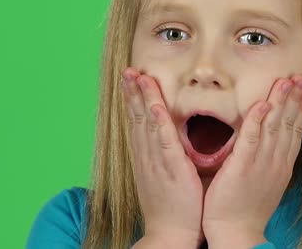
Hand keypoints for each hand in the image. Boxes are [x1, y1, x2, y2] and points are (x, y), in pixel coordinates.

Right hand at [121, 67, 203, 248]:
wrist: (170, 233)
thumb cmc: (173, 206)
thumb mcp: (165, 176)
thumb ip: (167, 156)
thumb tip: (170, 139)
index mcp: (146, 157)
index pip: (137, 122)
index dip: (133, 100)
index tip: (130, 79)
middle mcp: (147, 156)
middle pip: (136, 118)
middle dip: (131, 92)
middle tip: (127, 70)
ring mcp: (156, 161)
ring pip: (146, 124)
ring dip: (141, 99)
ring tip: (136, 77)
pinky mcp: (171, 168)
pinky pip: (163, 141)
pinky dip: (158, 122)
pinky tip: (155, 105)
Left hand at [202, 74, 301, 247]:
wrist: (237, 232)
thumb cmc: (247, 208)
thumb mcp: (266, 181)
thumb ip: (268, 160)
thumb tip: (271, 143)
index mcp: (281, 164)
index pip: (295, 131)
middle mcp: (275, 161)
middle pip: (289, 123)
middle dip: (296, 98)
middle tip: (301, 76)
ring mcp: (260, 162)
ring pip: (274, 126)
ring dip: (281, 101)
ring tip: (287, 81)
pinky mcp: (242, 165)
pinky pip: (251, 138)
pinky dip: (257, 119)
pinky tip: (263, 103)